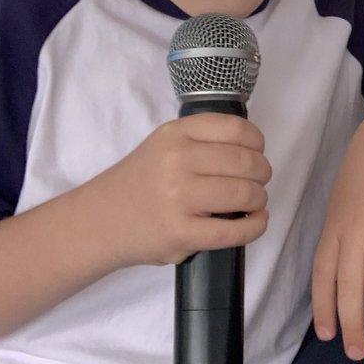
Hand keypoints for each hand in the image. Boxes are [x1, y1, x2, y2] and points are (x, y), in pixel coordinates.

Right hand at [85, 114, 270, 269]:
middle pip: (246, 162)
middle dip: (262, 173)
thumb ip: (202, 140)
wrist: (101, 221)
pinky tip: (256, 221)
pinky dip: (256, 226)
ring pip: (245, 194)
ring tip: (253, 203)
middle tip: (258, 182)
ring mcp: (179, 198)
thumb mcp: (164, 144)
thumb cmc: (142, 182)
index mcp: (176, 134)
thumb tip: (253, 150)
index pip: (236, 129)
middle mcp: (177, 161)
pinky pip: (235, 230)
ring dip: (259, 199)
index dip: (257, 143)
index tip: (258, 153)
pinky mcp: (182, 234)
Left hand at [312, 119, 363, 360]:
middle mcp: (352, 233)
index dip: (325, 308)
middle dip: (351, 322)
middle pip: (348, 286)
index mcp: (333, 230)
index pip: (323, 276)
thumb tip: (342, 273)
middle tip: (356, 351)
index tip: (328, 335)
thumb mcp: (342, 205)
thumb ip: (340, 238)